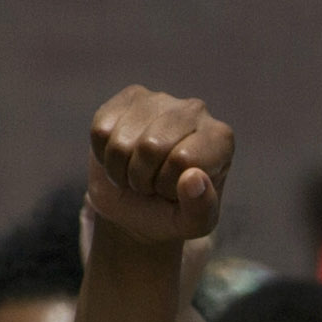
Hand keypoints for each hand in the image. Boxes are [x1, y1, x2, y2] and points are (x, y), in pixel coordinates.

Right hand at [89, 87, 233, 248]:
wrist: (139, 205)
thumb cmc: (172, 212)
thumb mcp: (192, 224)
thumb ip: (200, 208)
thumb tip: (193, 177)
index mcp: (220, 139)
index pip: (182, 161)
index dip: (168, 186)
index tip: (173, 191)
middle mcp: (195, 110)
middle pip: (150, 147)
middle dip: (142, 179)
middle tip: (151, 185)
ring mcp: (161, 99)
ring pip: (122, 142)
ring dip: (121, 170)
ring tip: (136, 173)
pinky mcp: (129, 97)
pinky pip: (101, 132)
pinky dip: (104, 156)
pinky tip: (122, 156)